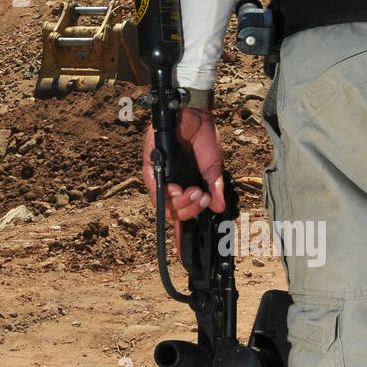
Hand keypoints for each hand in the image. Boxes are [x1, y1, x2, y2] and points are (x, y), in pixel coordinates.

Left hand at [142, 107, 226, 243]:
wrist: (197, 113)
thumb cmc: (204, 137)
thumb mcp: (213, 167)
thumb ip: (213, 188)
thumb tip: (217, 207)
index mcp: (183, 186)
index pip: (179, 214)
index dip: (179, 234)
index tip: (181, 254)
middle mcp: (169, 182)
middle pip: (171, 212)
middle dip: (187, 211)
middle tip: (200, 198)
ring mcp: (158, 172)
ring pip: (160, 201)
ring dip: (177, 202)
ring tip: (191, 192)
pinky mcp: (149, 160)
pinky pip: (150, 181)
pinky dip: (162, 189)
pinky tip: (175, 187)